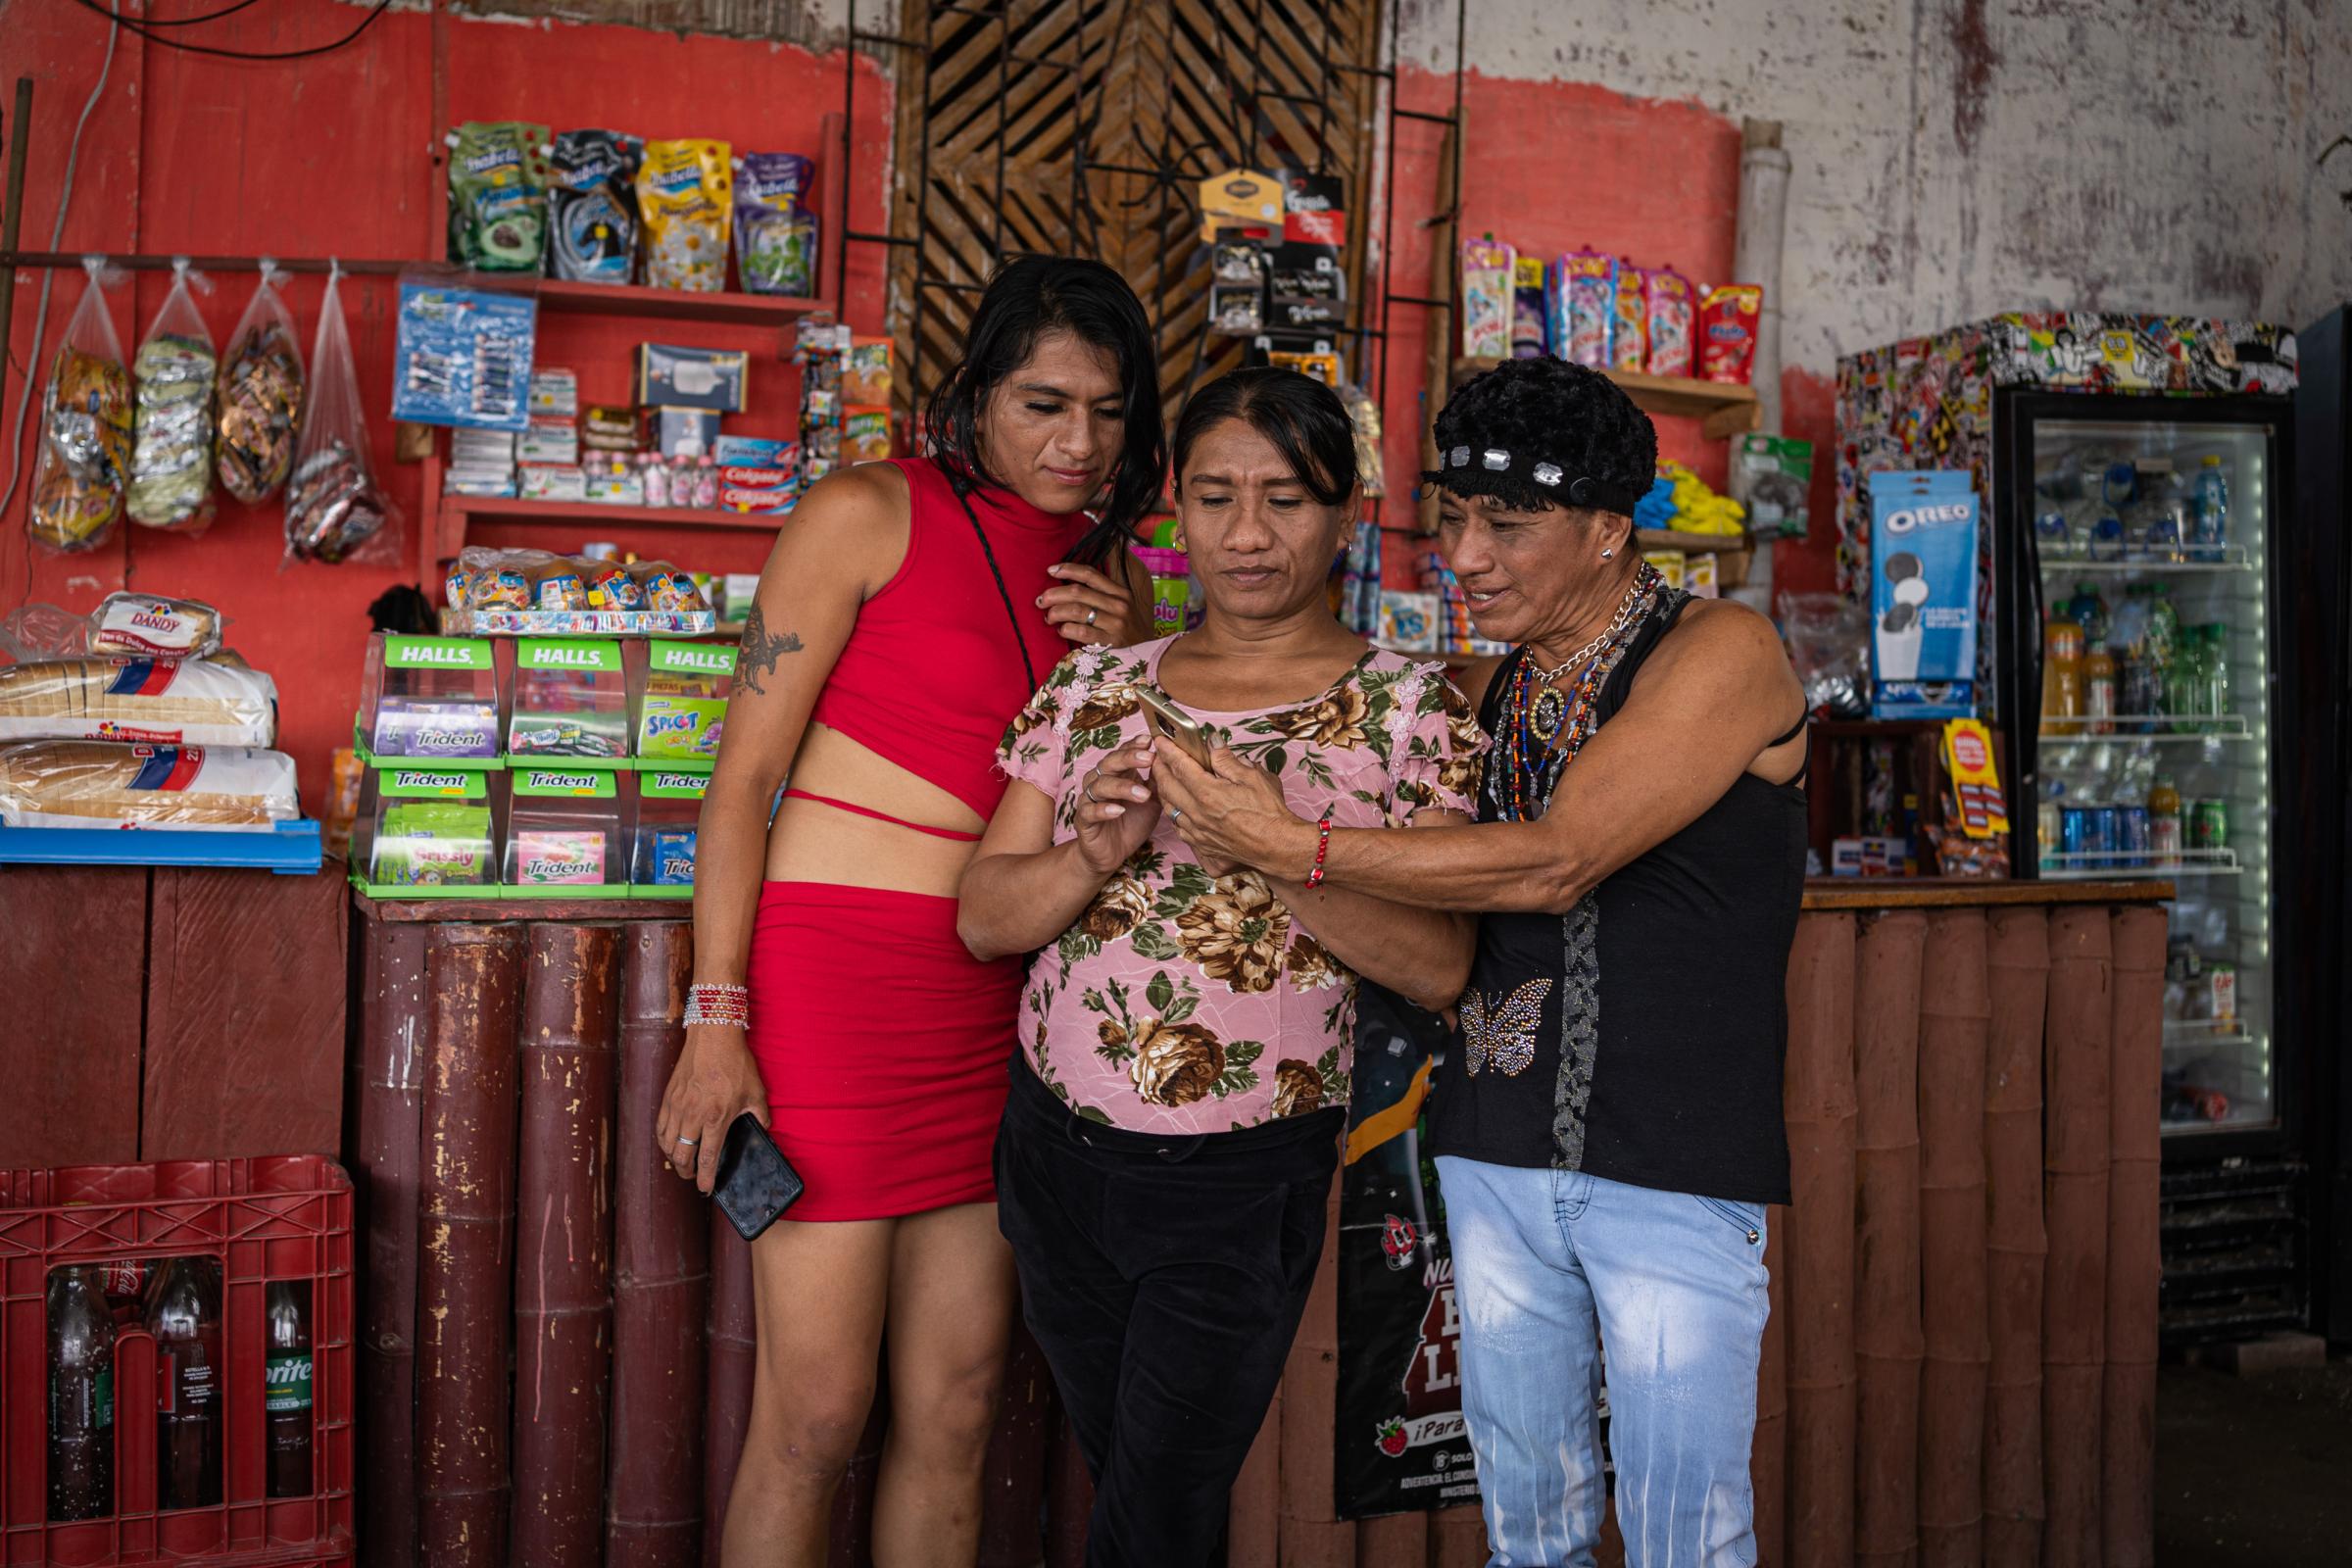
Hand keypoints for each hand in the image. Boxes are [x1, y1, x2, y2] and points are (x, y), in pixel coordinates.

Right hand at [656, 1023, 770, 1193]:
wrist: (713, 1037)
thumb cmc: (735, 1063)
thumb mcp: (756, 1092)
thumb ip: (760, 1115)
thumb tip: (763, 1128)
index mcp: (716, 1118)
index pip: (706, 1158)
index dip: (705, 1178)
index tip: (705, 1189)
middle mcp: (693, 1116)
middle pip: (682, 1156)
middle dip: (687, 1173)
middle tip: (693, 1177)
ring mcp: (677, 1107)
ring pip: (667, 1144)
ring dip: (674, 1158)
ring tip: (682, 1163)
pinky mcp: (668, 1097)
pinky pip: (660, 1127)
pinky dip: (663, 1140)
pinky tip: (670, 1143)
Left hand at [1039, 562, 1142, 646]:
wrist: (1149, 658)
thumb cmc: (1128, 631)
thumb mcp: (1122, 607)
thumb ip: (1102, 594)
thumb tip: (1070, 582)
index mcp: (1121, 593)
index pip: (1090, 574)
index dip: (1068, 569)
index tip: (1051, 570)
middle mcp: (1120, 606)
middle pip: (1078, 592)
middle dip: (1054, 594)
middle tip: (1041, 601)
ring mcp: (1116, 624)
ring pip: (1077, 611)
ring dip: (1056, 612)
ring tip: (1049, 617)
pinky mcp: (1111, 643)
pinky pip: (1081, 632)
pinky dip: (1066, 629)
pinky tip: (1062, 630)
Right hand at [1074, 741, 1162, 873]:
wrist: (1111, 853)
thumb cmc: (1131, 823)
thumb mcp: (1151, 801)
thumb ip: (1158, 782)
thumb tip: (1173, 762)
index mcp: (1117, 774)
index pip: (1122, 752)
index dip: (1134, 746)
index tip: (1150, 740)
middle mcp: (1100, 781)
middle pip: (1110, 763)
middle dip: (1129, 759)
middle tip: (1148, 759)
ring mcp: (1090, 799)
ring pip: (1100, 785)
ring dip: (1122, 787)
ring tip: (1142, 794)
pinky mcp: (1083, 819)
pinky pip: (1090, 811)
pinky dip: (1104, 810)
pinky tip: (1119, 810)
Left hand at [1153, 744, 1315, 878]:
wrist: (1277, 847)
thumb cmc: (1270, 813)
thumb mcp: (1253, 777)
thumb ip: (1227, 760)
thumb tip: (1212, 742)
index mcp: (1209, 793)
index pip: (1179, 766)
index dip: (1168, 751)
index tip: (1160, 740)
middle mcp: (1197, 813)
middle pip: (1167, 786)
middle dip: (1159, 768)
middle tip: (1157, 756)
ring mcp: (1197, 831)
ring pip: (1169, 807)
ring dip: (1163, 790)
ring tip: (1164, 777)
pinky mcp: (1201, 844)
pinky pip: (1178, 825)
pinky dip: (1173, 811)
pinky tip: (1178, 805)